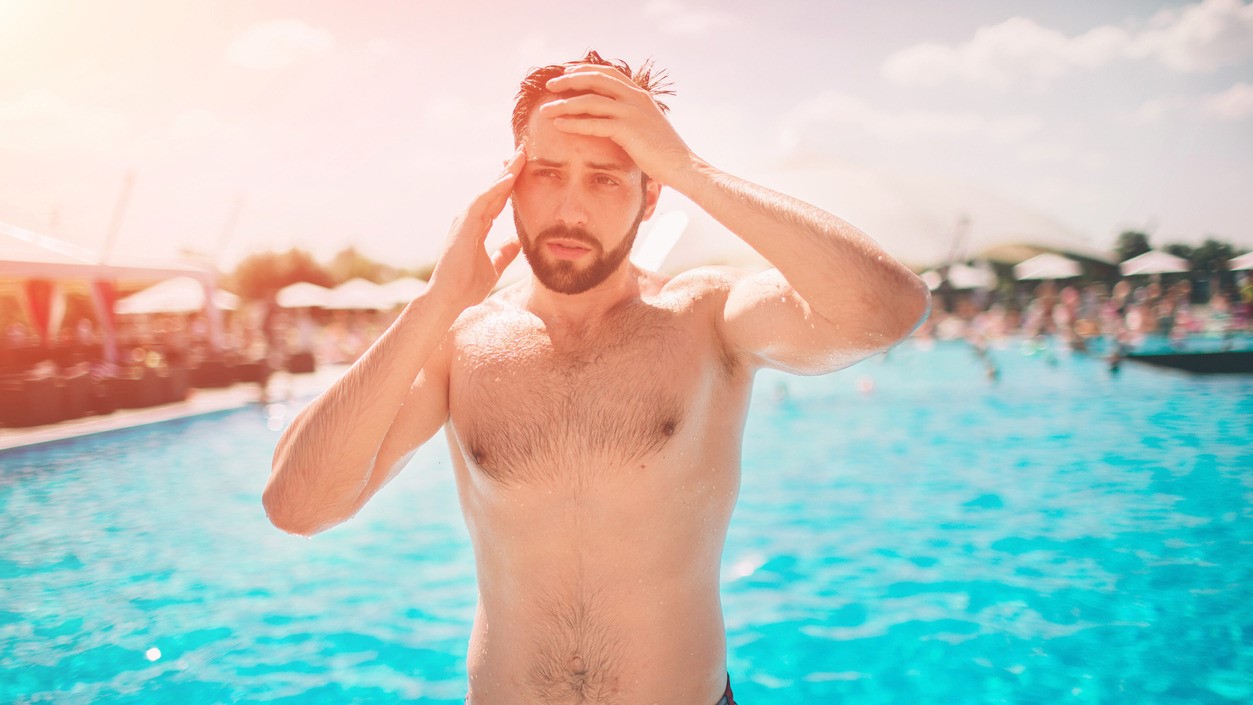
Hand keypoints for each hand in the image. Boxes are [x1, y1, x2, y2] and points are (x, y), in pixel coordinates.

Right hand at [427, 149, 524, 311]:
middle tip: (525, 152)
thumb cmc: (467, 286)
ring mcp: (465, 220)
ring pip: (489, 191)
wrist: (450, 299)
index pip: (498, 200)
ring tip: (521, 157)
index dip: (512, 185)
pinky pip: (482, 201)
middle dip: (510, 172)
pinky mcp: (464, 225)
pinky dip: (495, 189)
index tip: (526, 170)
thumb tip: (517, 243)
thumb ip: (504, 253)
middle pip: (494, 190)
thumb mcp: (493, 267)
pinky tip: (509, 178)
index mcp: (478, 227)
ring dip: (505, 174)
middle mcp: (470, 219)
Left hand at [539, 65, 694, 185]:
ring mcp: (631, 112)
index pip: (608, 73)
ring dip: (564, 104)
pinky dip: (573, 123)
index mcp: (640, 95)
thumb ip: (630, 117)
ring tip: (545, 110)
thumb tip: (611, 120)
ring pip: (590, 101)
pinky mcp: (627, 129)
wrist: (681, 165)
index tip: (566, 74)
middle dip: (569, 80)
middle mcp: (635, 98)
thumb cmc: (663, 152)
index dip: (585, 71)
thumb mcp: (646, 127)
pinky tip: (559, 125)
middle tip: (549, 86)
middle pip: (595, 79)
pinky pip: (593, 123)